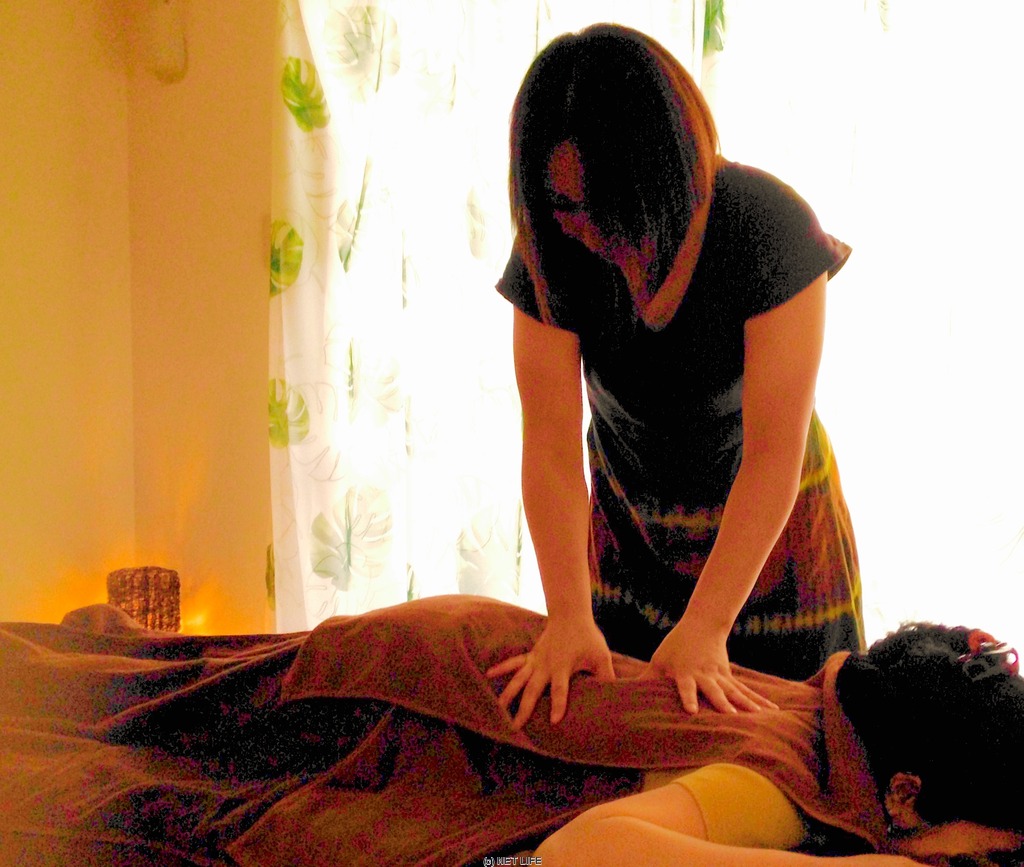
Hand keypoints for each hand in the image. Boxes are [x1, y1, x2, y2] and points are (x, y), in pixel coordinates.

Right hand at [486, 615, 614, 728]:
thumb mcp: (601, 656)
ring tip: (498, 709)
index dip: (559, 704)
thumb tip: (615, 695)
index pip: (561, 689)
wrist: (570, 614)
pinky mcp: (531, 655)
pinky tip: (488, 675)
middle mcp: (545, 665)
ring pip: (519, 679)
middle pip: (533, 689)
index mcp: (563, 667)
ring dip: (508, 693)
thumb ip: (606, 676)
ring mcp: (535, 660)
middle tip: (516, 726)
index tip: (554, 721)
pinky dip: (501, 668)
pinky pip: (514, 663)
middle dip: (524, 708)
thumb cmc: (588, 636)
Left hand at [642, 616, 776, 714]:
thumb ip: (647, 679)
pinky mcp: (730, 677)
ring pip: (734, 691)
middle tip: (730, 716)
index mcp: (686, 672)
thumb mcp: (659, 660)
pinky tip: (772, 711)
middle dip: (722, 703)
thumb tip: (625, 695)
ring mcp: (720, 675)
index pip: (686, 686)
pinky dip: (759, 701)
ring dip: (746, 704)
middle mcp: (705, 674)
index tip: (692, 711)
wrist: (703, 624)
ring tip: (759, 717)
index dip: (689, 697)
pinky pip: (745, 691)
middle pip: (714, 690)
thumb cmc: (675, 646)